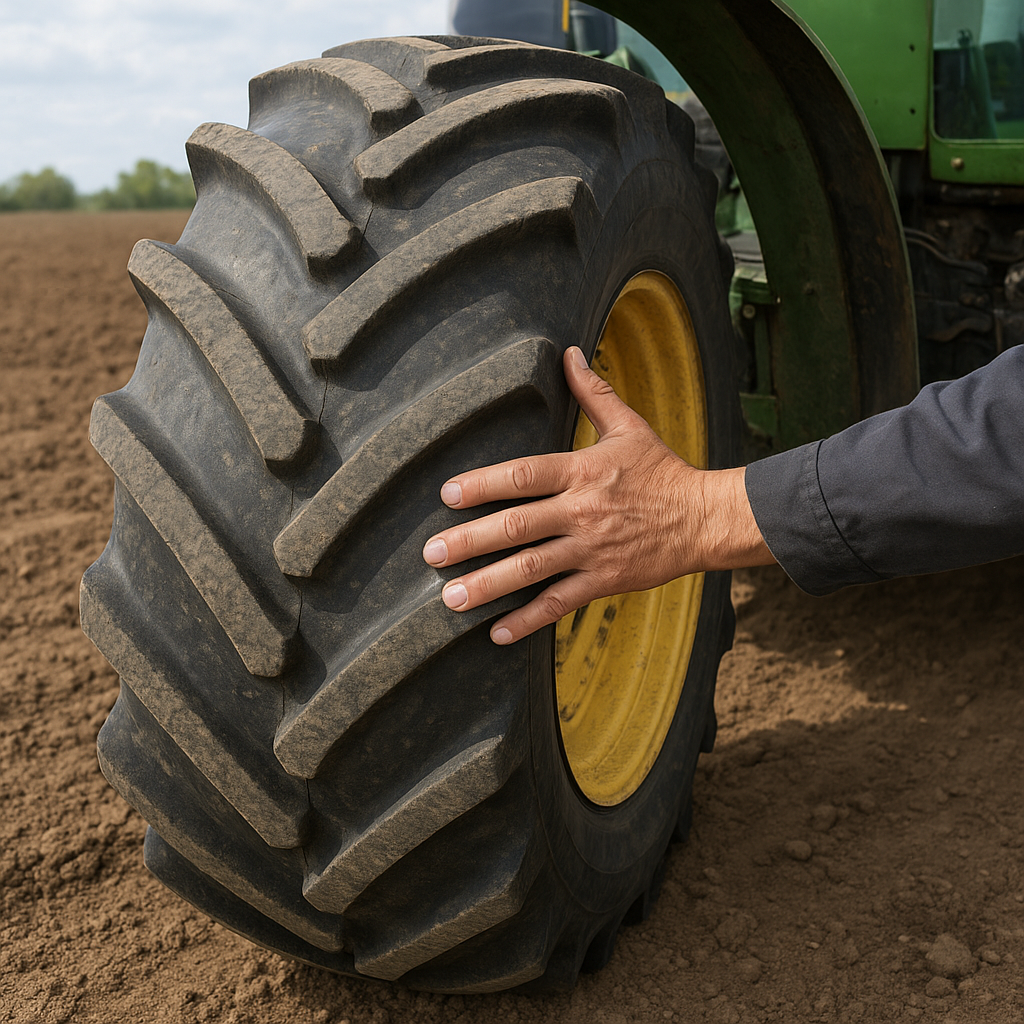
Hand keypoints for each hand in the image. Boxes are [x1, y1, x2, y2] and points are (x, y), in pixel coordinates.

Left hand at [422, 346, 772, 643]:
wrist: (705, 517)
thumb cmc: (662, 470)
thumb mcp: (628, 426)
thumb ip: (593, 392)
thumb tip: (569, 351)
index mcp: (582, 471)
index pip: (523, 475)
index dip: (482, 484)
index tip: (447, 495)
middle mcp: (582, 511)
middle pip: (516, 526)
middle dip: (469, 542)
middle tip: (431, 554)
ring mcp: (592, 549)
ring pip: (532, 569)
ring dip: (488, 585)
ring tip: (451, 598)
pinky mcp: (605, 580)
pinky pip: (560, 603)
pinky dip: (528, 620)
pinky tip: (497, 633)